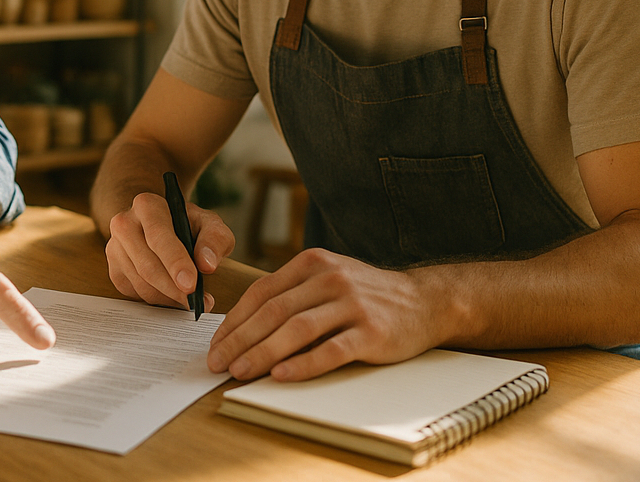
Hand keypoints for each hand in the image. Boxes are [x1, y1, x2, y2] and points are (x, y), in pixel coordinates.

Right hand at [105, 190, 235, 311]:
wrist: (166, 228)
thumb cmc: (190, 226)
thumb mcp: (210, 225)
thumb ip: (215, 239)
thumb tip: (207, 264)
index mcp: (147, 205)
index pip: (158, 236)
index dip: (175, 262)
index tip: (191, 285)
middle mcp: (124, 224)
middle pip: (148, 265)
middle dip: (174, 289)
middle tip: (197, 302)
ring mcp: (115, 248)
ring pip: (141, 283)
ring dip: (168, 298)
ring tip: (191, 301)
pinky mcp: (114, 270)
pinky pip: (136, 293)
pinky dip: (158, 300)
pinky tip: (174, 296)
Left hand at [207, 248, 442, 380]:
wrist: (425, 301)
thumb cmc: (366, 296)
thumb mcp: (327, 281)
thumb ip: (292, 295)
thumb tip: (244, 329)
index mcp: (312, 264)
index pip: (262, 293)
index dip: (234, 321)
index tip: (215, 345)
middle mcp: (330, 279)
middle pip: (273, 312)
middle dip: (240, 340)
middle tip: (218, 364)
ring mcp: (352, 304)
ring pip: (297, 330)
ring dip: (263, 353)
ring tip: (240, 372)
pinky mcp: (371, 331)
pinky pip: (331, 350)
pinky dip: (304, 364)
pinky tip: (282, 375)